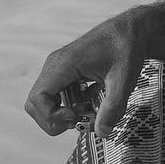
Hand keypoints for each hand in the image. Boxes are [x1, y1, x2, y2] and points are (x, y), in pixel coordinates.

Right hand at [24, 10, 146, 138]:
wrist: (130, 30)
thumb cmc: (126, 48)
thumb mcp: (124, 80)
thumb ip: (113, 107)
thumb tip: (102, 133)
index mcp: (63, 64)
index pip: (37, 98)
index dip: (51, 115)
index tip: (75, 117)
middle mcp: (55, 66)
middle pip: (34, 103)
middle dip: (53, 120)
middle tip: (79, 121)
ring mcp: (58, 69)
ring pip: (44, 101)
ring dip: (63, 114)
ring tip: (89, 111)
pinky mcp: (65, 72)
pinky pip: (57, 95)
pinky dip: (70, 106)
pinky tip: (92, 101)